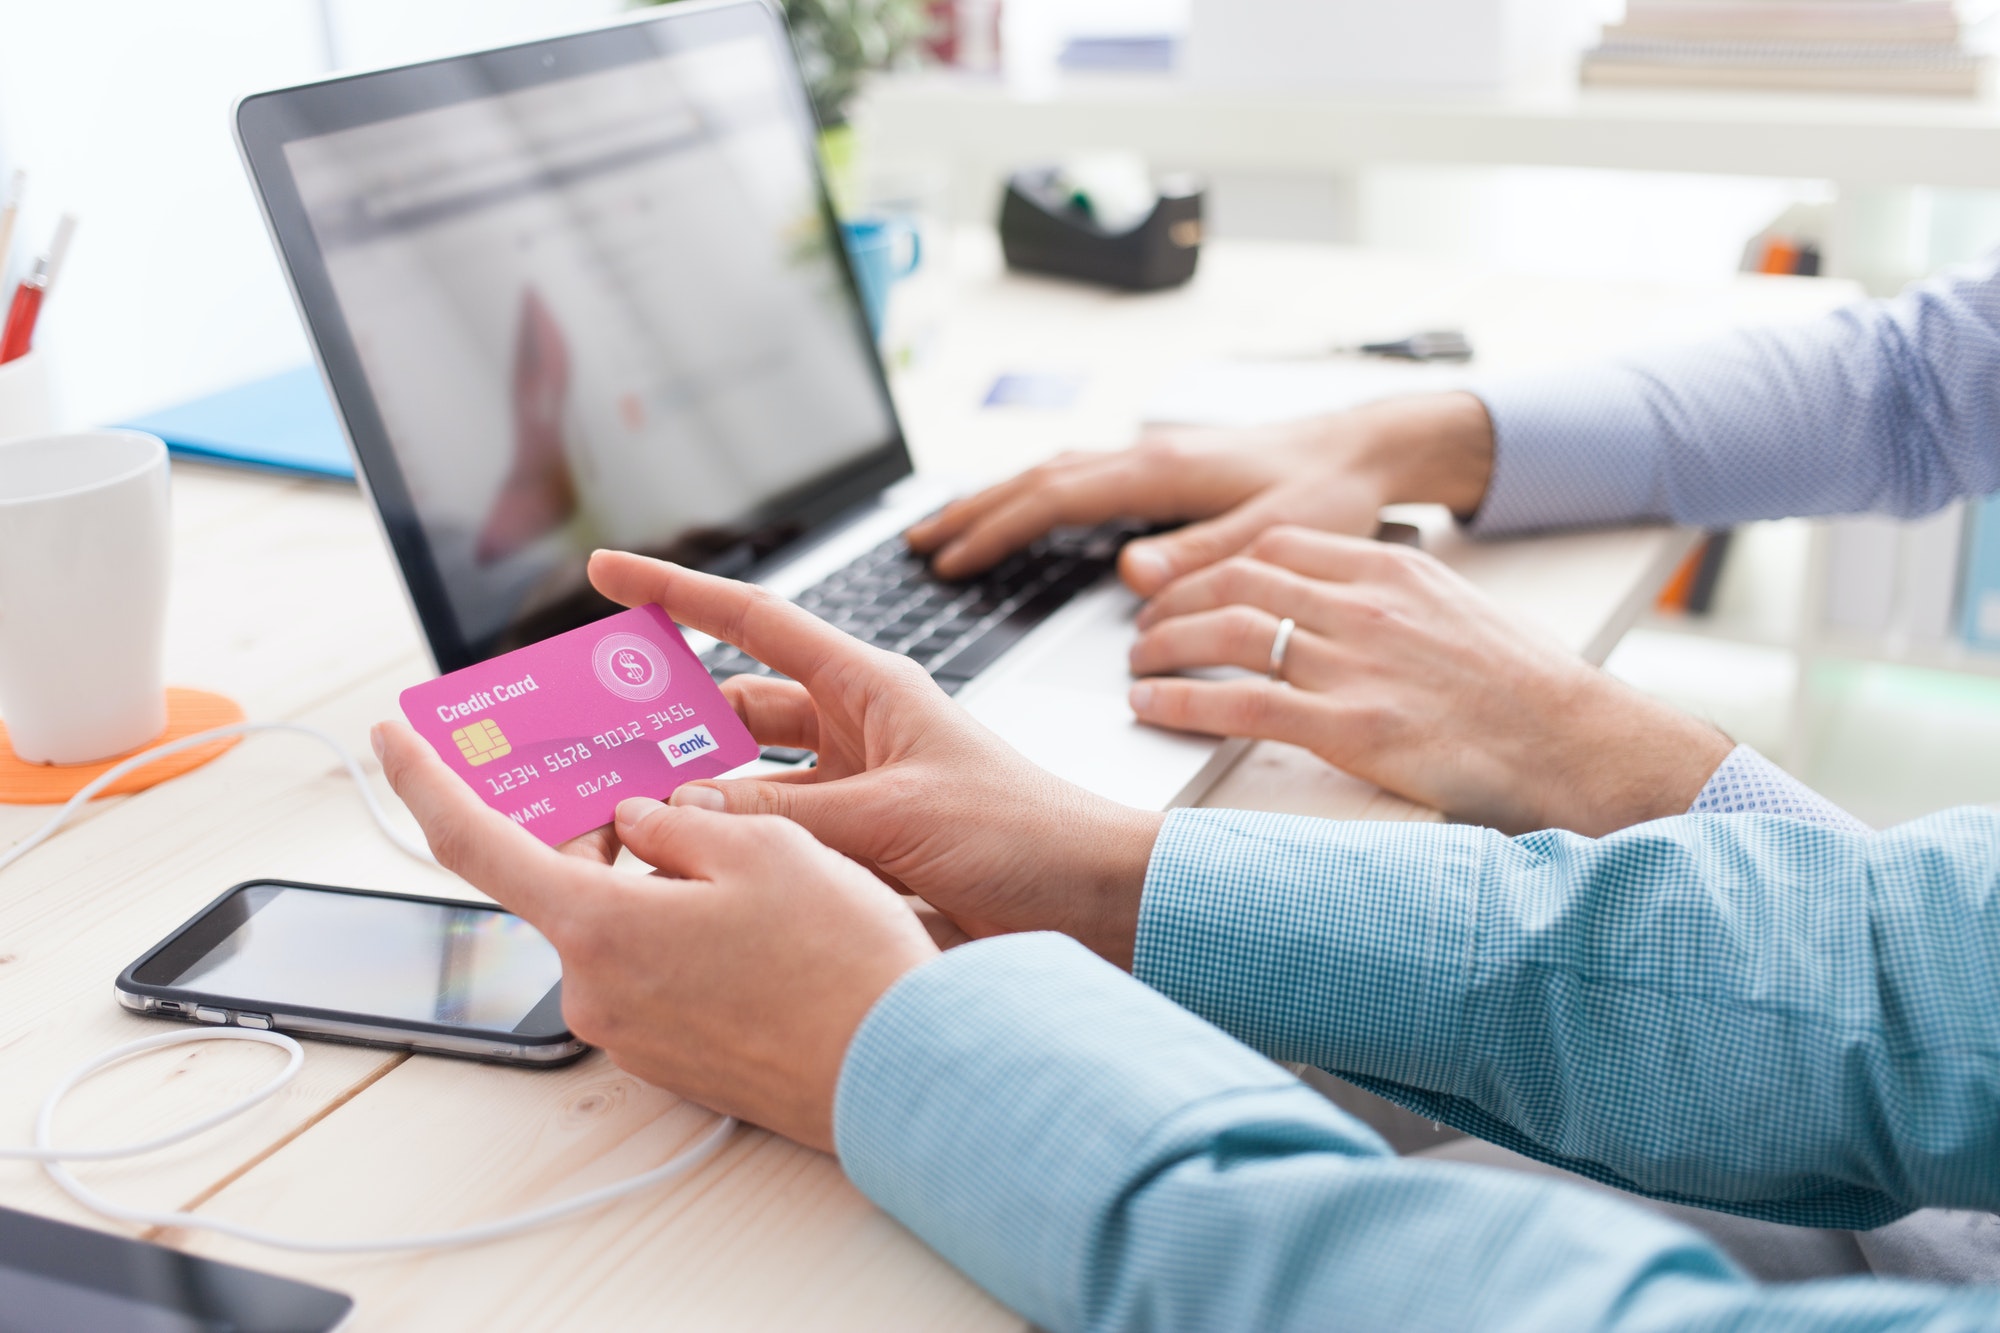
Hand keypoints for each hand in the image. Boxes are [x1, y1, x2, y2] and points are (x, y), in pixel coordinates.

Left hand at [373, 721, 937, 1153]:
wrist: (899, 1074)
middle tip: (647, 778)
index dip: (424, 781)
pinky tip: (755, 916)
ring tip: (741, 852)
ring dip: (655, 881)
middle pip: (564, 882)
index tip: (392, 738)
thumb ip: (681, 822)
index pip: (474, 842)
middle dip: (599, 826)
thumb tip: (638, 822)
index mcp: (598, 926)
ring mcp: (632, 1034)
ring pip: (618, 926)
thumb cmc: (841, 963)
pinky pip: (653, 972)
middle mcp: (595, 990)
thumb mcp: (766, 848)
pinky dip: (680, 930)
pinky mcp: (673, 1059)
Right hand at [587, 550, 1163, 966]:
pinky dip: (733, 851)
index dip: (677, 594)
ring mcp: (855, 793)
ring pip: (746, 782)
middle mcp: (855, 732)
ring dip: (694, 796)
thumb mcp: (894, 815)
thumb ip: (784, 814)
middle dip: (669, 719)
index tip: (608, 573)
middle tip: (591, 734)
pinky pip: (776, 839)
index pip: (753, 623)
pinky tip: (686, 871)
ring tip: (616, 809)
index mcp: (869, 689)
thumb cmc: (1025, 834)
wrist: (1098, 905)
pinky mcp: (860, 853)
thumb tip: (678, 811)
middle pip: (735, 709)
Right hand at [905, 392, 1493, 592]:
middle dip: (971, 511)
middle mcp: (1146, 456)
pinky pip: (1077, 478)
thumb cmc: (1329, 492)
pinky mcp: (1163, 468)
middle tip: (915, 544)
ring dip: (995, 499)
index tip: (948, 560)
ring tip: (947, 529)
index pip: (1054, 499)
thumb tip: (1130, 577)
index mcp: (1161, 473)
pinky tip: (1023, 512)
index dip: (995, 530)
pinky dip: (1033, 494)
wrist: (1366, 448)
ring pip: (1051, 473)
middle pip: (1035, 479)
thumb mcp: (1273, 536)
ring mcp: (1151, 458)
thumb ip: (1201, 558)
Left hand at [1125, 527, 1734, 835]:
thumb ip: (1390, 601)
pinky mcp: (1352, 727)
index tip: (1187, 587)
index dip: (1214, 565)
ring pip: (1228, 632)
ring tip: (1138, 666)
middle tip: (1145, 629)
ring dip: (1165, 648)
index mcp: (1391, 570)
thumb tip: (1334, 609)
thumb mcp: (1457, 612)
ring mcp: (1356, 664)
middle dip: (1175, 603)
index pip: (1274, 545)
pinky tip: (1153, 708)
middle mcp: (1366, 606)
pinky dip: (1182, 702)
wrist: (1582, 743)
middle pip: (1236, 580)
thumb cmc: (1529, 691)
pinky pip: (1241, 704)